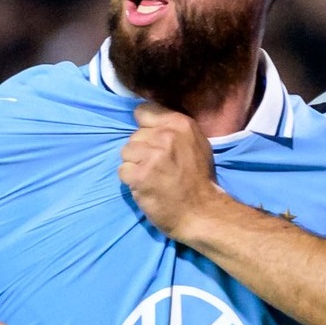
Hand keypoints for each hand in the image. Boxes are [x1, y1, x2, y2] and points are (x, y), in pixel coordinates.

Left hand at [118, 102, 221, 237]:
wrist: (202, 213)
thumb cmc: (199, 180)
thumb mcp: (196, 143)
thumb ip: (174, 129)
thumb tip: (150, 122)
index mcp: (180, 124)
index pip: (144, 111)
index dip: (145, 128)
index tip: (154, 143)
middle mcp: (166, 136)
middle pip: (134, 135)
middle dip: (141, 151)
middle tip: (158, 167)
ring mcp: (152, 155)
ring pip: (126, 152)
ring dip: (135, 166)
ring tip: (152, 177)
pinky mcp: (140, 175)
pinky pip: (123, 171)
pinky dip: (131, 181)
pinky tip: (146, 187)